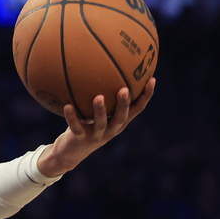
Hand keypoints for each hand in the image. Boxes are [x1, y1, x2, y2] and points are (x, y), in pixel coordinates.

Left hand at [38, 77, 155, 176]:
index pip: (137, 108)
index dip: (146, 96)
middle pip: (121, 117)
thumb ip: (102, 94)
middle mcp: (111, 129)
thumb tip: (102, 66)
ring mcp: (96, 135)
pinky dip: (72, 117)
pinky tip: (67, 106)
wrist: (71, 152)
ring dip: (100, 111)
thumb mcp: (96, 111)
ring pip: (100, 123)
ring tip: (98, 97)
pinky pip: (76, 127)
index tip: (152, 79)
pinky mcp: (80, 139)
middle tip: (124, 90)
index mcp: (119, 121)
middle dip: (124, 104)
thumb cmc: (86, 125)